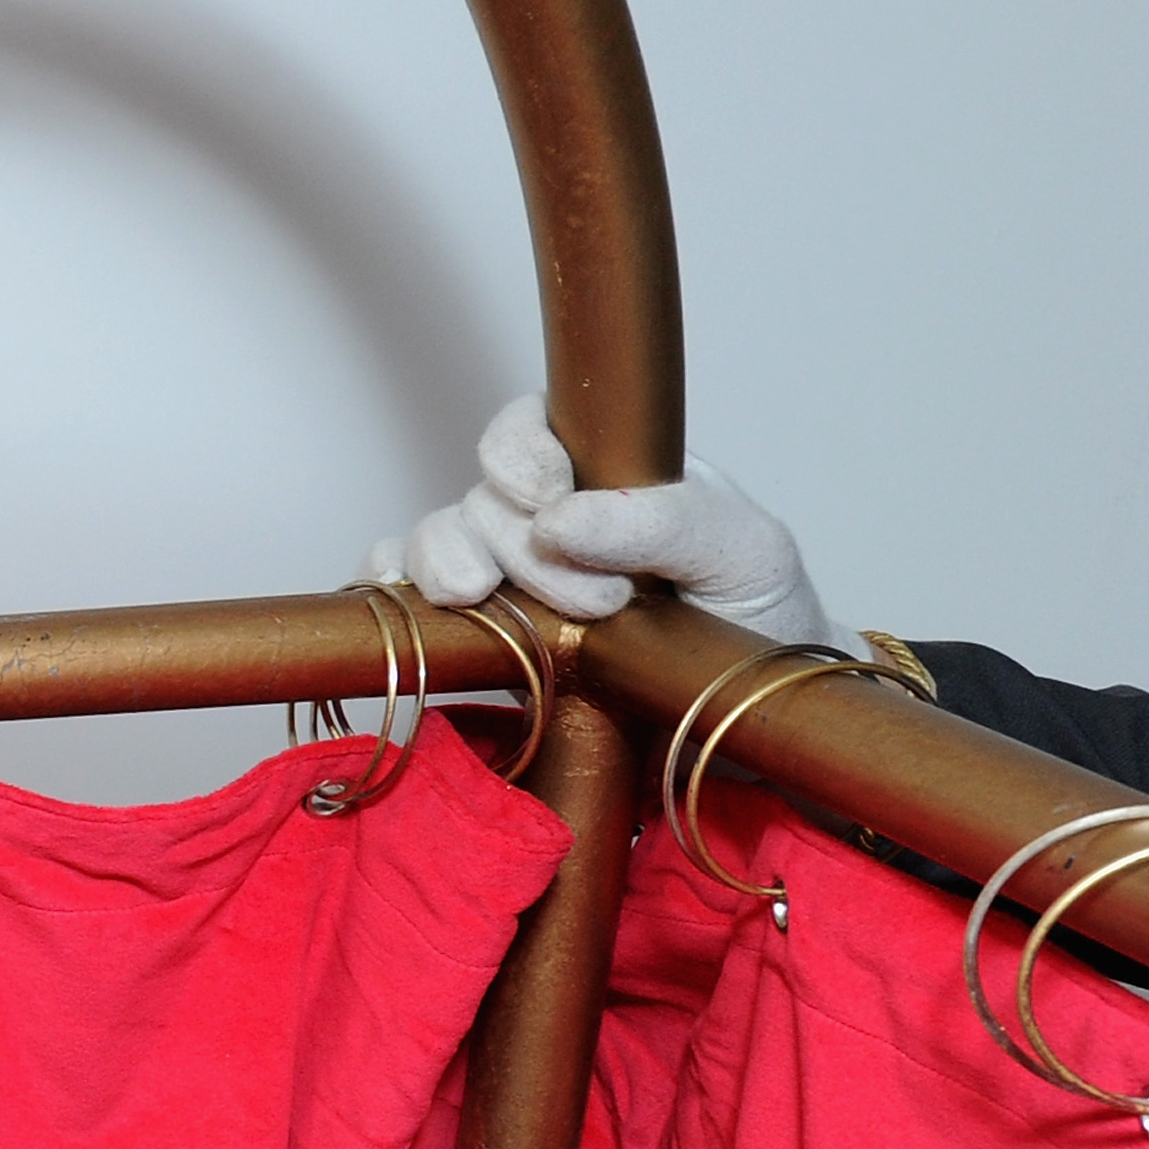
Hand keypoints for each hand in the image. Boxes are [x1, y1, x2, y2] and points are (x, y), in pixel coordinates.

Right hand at [365, 399, 836, 647]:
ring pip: (432, 543)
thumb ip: (662, 520)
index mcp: (606, 473)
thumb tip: (556, 519)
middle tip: (600, 605)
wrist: (750, 720)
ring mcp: (506, 579)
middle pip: (480, 498)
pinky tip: (415, 613)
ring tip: (504, 615)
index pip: (530, 428)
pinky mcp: (477, 640)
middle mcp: (545, 518)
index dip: (520, 456)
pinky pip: (401, 602)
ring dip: (451, 570)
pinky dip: (389, 597)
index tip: (549, 498)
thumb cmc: (759, 619)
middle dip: (522, 549)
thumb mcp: (743, 551)